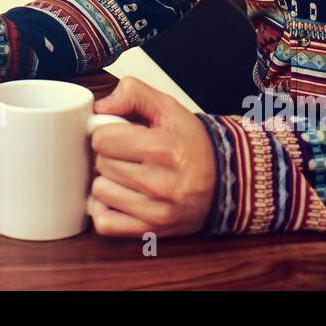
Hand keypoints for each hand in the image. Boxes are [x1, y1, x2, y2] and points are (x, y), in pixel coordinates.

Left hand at [86, 76, 217, 236]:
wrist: (226, 180)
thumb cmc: (193, 144)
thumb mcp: (168, 108)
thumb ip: (132, 93)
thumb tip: (99, 107)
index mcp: (161, 148)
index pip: (101, 139)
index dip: (108, 133)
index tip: (121, 135)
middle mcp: (159, 183)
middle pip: (100, 164)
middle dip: (110, 156)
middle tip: (130, 155)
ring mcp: (155, 211)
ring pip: (100, 191)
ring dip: (109, 182)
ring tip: (129, 175)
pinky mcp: (151, 231)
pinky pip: (105, 223)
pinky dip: (107, 209)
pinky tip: (121, 197)